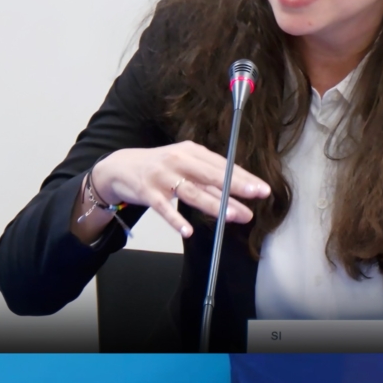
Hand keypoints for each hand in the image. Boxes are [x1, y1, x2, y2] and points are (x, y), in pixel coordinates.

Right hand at [91, 141, 270, 237]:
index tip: (262, 188)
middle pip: (211, 176)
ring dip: (214, 205)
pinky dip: (175, 220)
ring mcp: (162, 176)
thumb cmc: (160, 166)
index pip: (222, 165)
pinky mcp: (147, 192)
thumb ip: (207, 175)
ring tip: (233, 216)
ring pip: (192, 192)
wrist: (120, 167)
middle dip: (236, 187)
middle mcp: (179, 161)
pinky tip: (187, 231)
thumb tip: (237, 188)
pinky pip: (163, 208)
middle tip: (257, 197)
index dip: (244, 177)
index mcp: (191, 152)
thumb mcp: (184, 163)